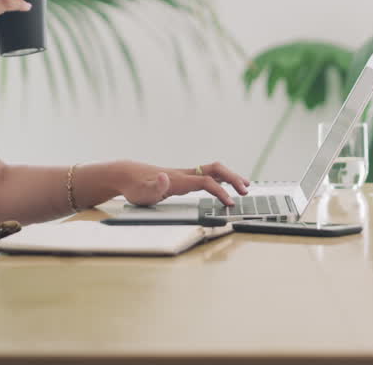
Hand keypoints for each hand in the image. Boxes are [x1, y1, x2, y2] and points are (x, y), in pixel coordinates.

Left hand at [120, 161, 250, 206]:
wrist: (127, 176)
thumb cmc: (135, 186)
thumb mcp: (142, 191)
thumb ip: (155, 186)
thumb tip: (164, 176)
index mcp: (179, 179)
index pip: (206, 182)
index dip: (220, 191)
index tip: (230, 203)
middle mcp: (185, 174)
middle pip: (215, 170)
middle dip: (233, 178)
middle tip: (245, 191)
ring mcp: (186, 175)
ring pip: (214, 171)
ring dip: (230, 177)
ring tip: (244, 186)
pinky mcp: (184, 178)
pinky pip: (208, 176)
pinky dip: (221, 179)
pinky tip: (226, 186)